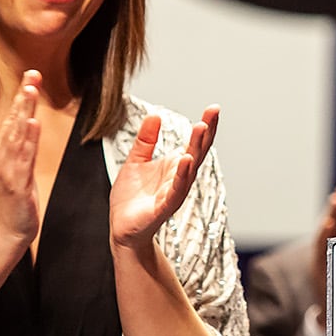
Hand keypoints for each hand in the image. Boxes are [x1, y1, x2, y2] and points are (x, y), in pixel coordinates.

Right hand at [0, 70, 41, 250]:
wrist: (8, 229)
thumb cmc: (15, 198)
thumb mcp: (19, 165)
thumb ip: (22, 144)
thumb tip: (28, 120)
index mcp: (3, 150)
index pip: (13, 116)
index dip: (22, 95)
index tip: (31, 75)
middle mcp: (1, 155)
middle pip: (13, 120)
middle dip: (23, 96)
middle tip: (31, 74)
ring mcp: (7, 168)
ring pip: (16, 134)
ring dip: (23, 111)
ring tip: (30, 91)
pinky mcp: (15, 182)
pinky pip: (22, 157)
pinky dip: (27, 140)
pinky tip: (31, 124)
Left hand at [109, 105, 218, 250]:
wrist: (121, 227)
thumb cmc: (131, 198)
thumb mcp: (135, 161)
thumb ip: (146, 140)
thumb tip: (154, 115)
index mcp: (175, 166)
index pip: (195, 144)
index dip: (205, 126)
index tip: (213, 108)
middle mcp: (179, 178)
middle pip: (198, 152)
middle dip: (206, 132)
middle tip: (213, 112)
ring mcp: (174, 193)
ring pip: (190, 170)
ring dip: (196, 149)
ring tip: (200, 129)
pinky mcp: (164, 207)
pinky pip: (176, 190)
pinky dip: (182, 176)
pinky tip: (186, 161)